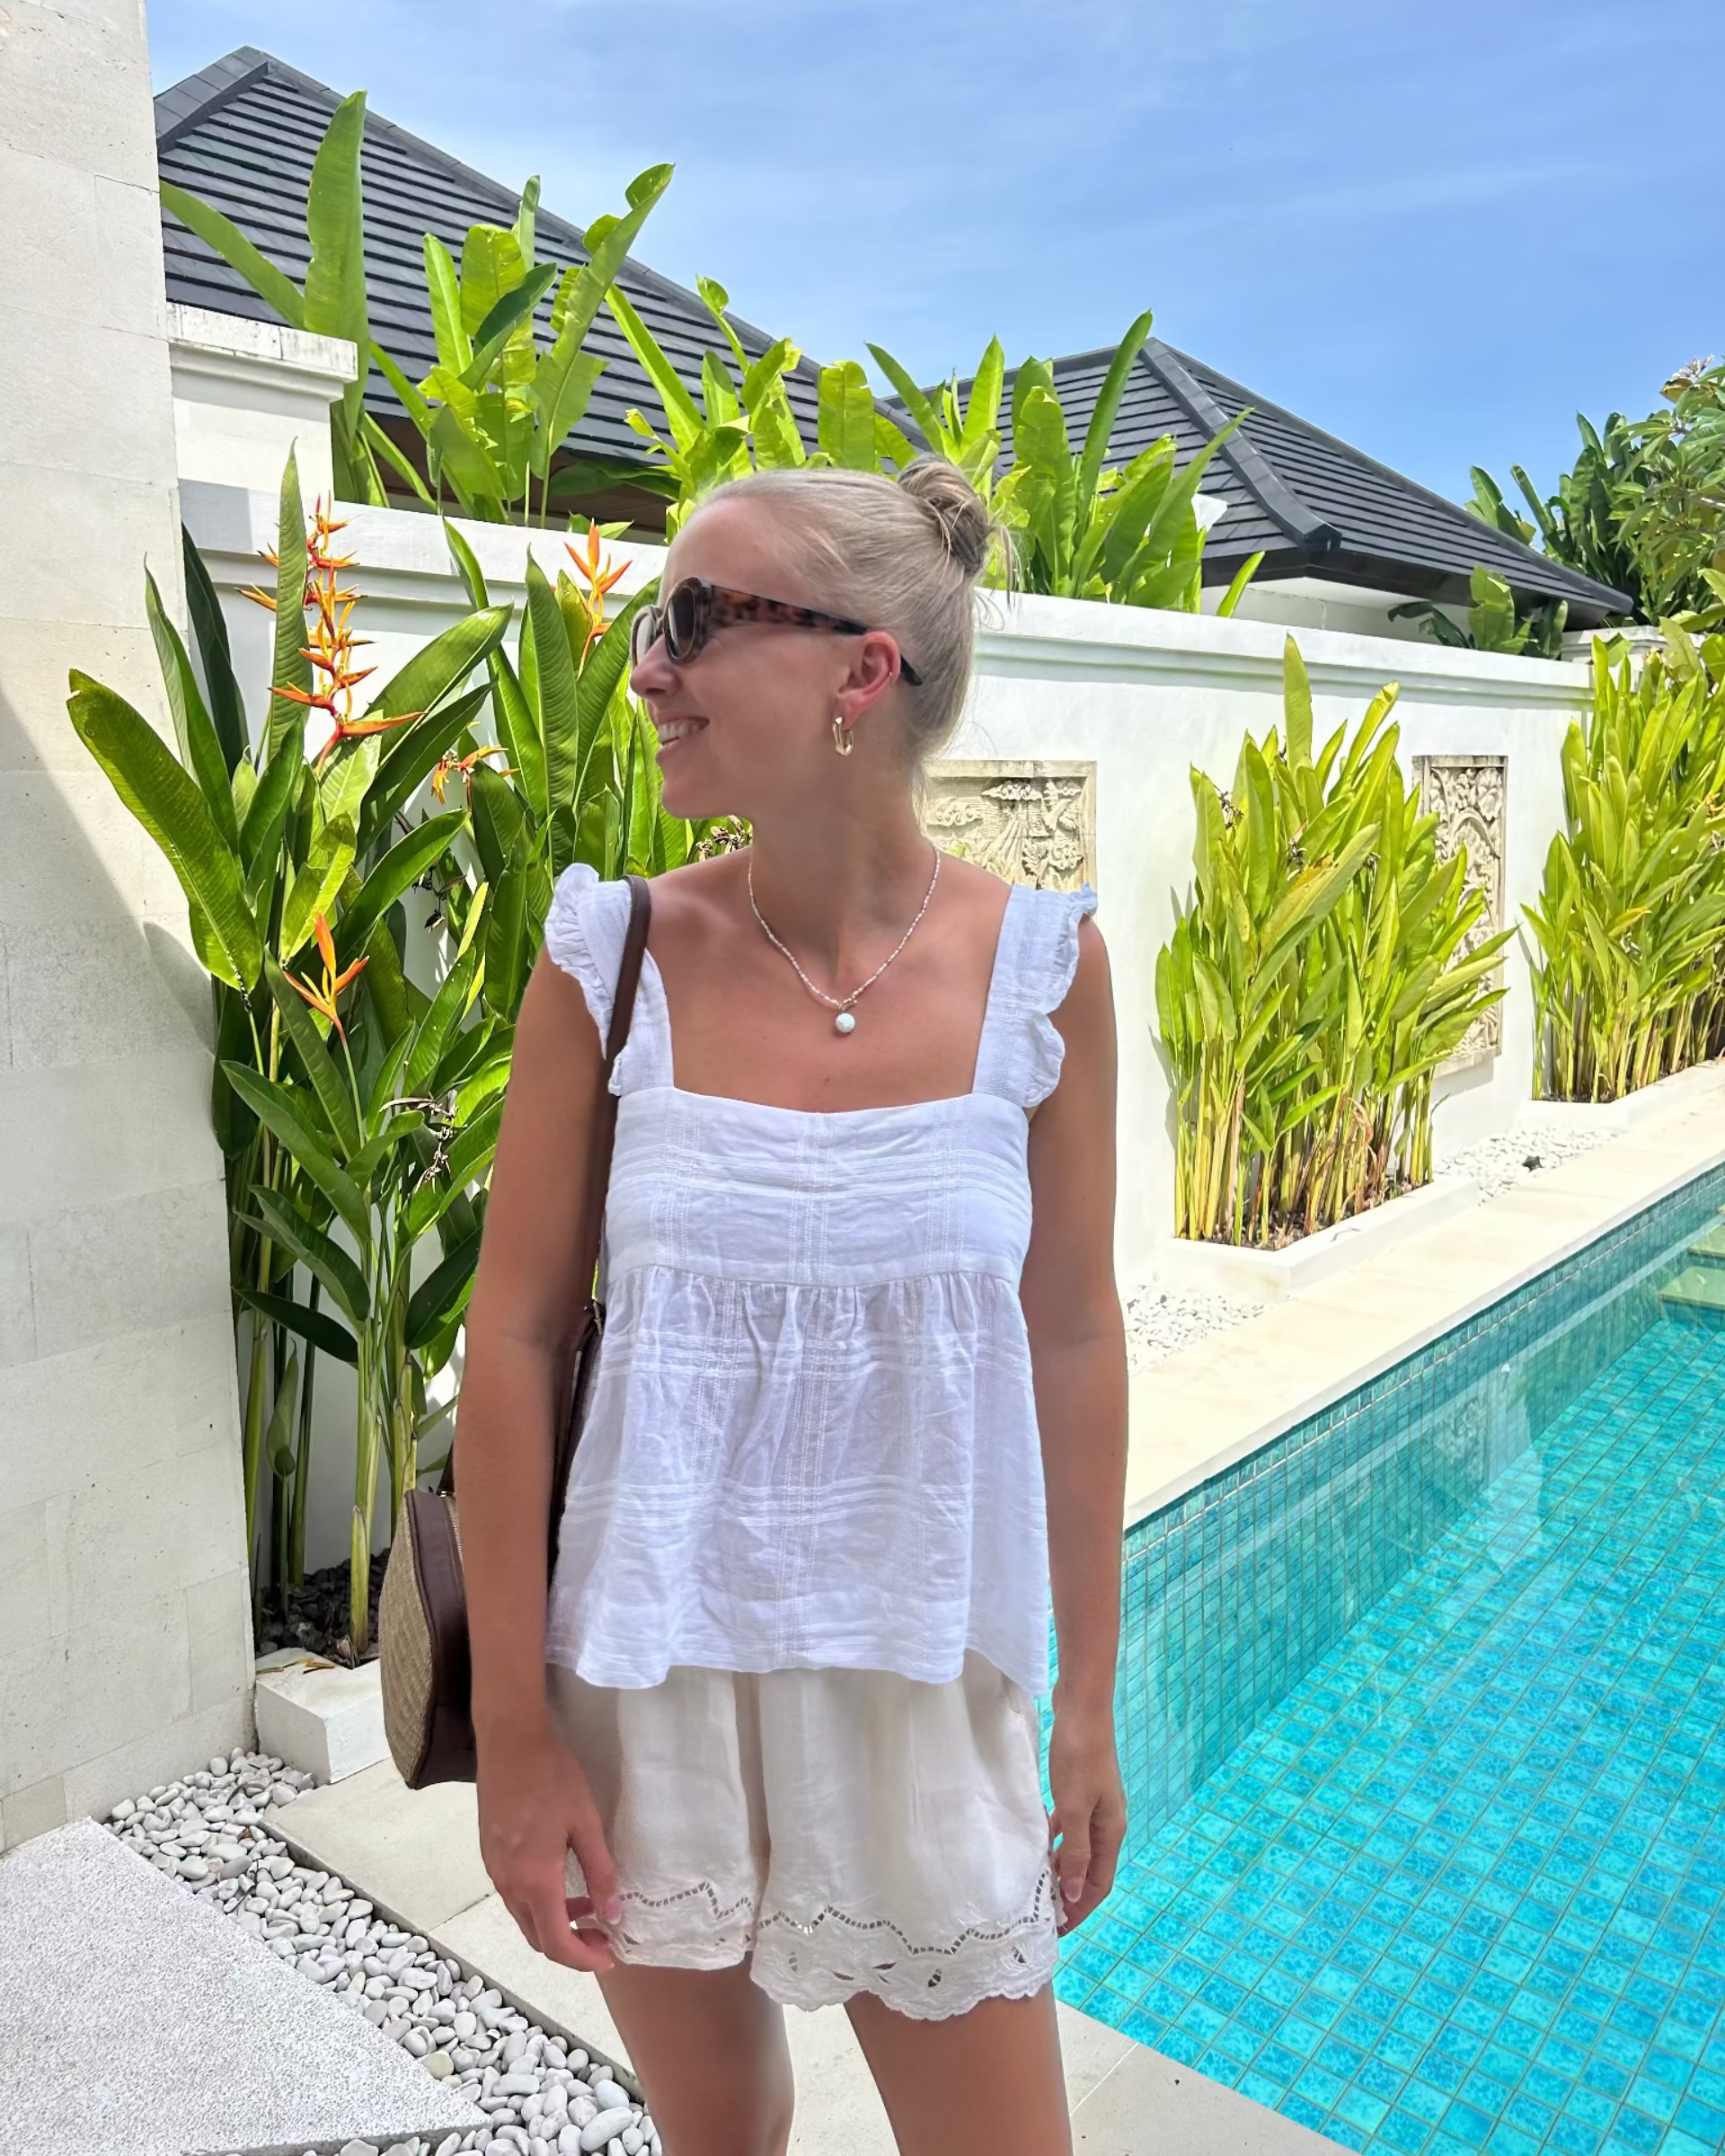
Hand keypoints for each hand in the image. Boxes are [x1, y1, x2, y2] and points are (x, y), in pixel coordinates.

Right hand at [477, 1720, 620, 1972]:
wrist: (509, 1740)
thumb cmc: (553, 1776)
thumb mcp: (586, 1822)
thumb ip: (600, 1872)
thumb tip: (613, 1915)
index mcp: (534, 1879)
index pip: (556, 1943)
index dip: (584, 1959)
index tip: (610, 1955)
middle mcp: (508, 1884)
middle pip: (537, 1937)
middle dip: (571, 1946)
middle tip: (604, 1933)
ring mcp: (494, 1870)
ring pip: (525, 1918)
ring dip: (555, 1922)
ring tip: (590, 1906)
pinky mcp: (490, 1855)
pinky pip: (515, 1896)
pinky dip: (540, 1903)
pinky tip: (563, 1882)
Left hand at [1047, 1701, 1125, 1934]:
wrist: (1082, 1708)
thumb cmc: (1079, 1755)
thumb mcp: (1075, 1807)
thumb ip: (1075, 1851)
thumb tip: (1072, 1894)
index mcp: (1111, 1830)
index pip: (1098, 1884)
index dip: (1080, 1909)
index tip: (1059, 1931)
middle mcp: (1108, 1822)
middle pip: (1089, 1869)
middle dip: (1070, 1894)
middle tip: (1043, 1914)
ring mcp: (1095, 1805)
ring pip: (1078, 1848)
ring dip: (1060, 1867)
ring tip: (1036, 1885)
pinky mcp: (1080, 1789)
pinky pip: (1069, 1826)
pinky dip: (1056, 1839)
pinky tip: (1038, 1842)